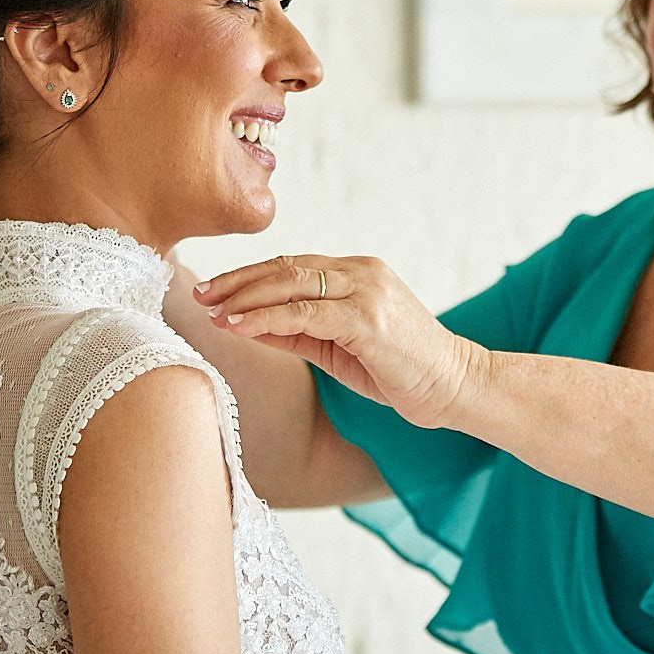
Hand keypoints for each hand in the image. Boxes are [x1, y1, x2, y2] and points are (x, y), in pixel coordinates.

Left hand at [194, 255, 483, 428]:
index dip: (247, 277)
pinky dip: (266, 317)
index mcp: (356, 272)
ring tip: (211, 310)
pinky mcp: (367, 318)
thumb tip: (242, 324)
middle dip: (236, 281)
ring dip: (244, 297)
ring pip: (291, 284)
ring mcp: (366, 291)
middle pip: (285, 267)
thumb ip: (294, 331)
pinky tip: (238, 326)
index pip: (291, 266)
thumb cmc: (399, 371)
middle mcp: (361, 271)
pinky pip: (305, 314)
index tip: (212, 291)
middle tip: (199, 294)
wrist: (454, 387)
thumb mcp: (336, 348)